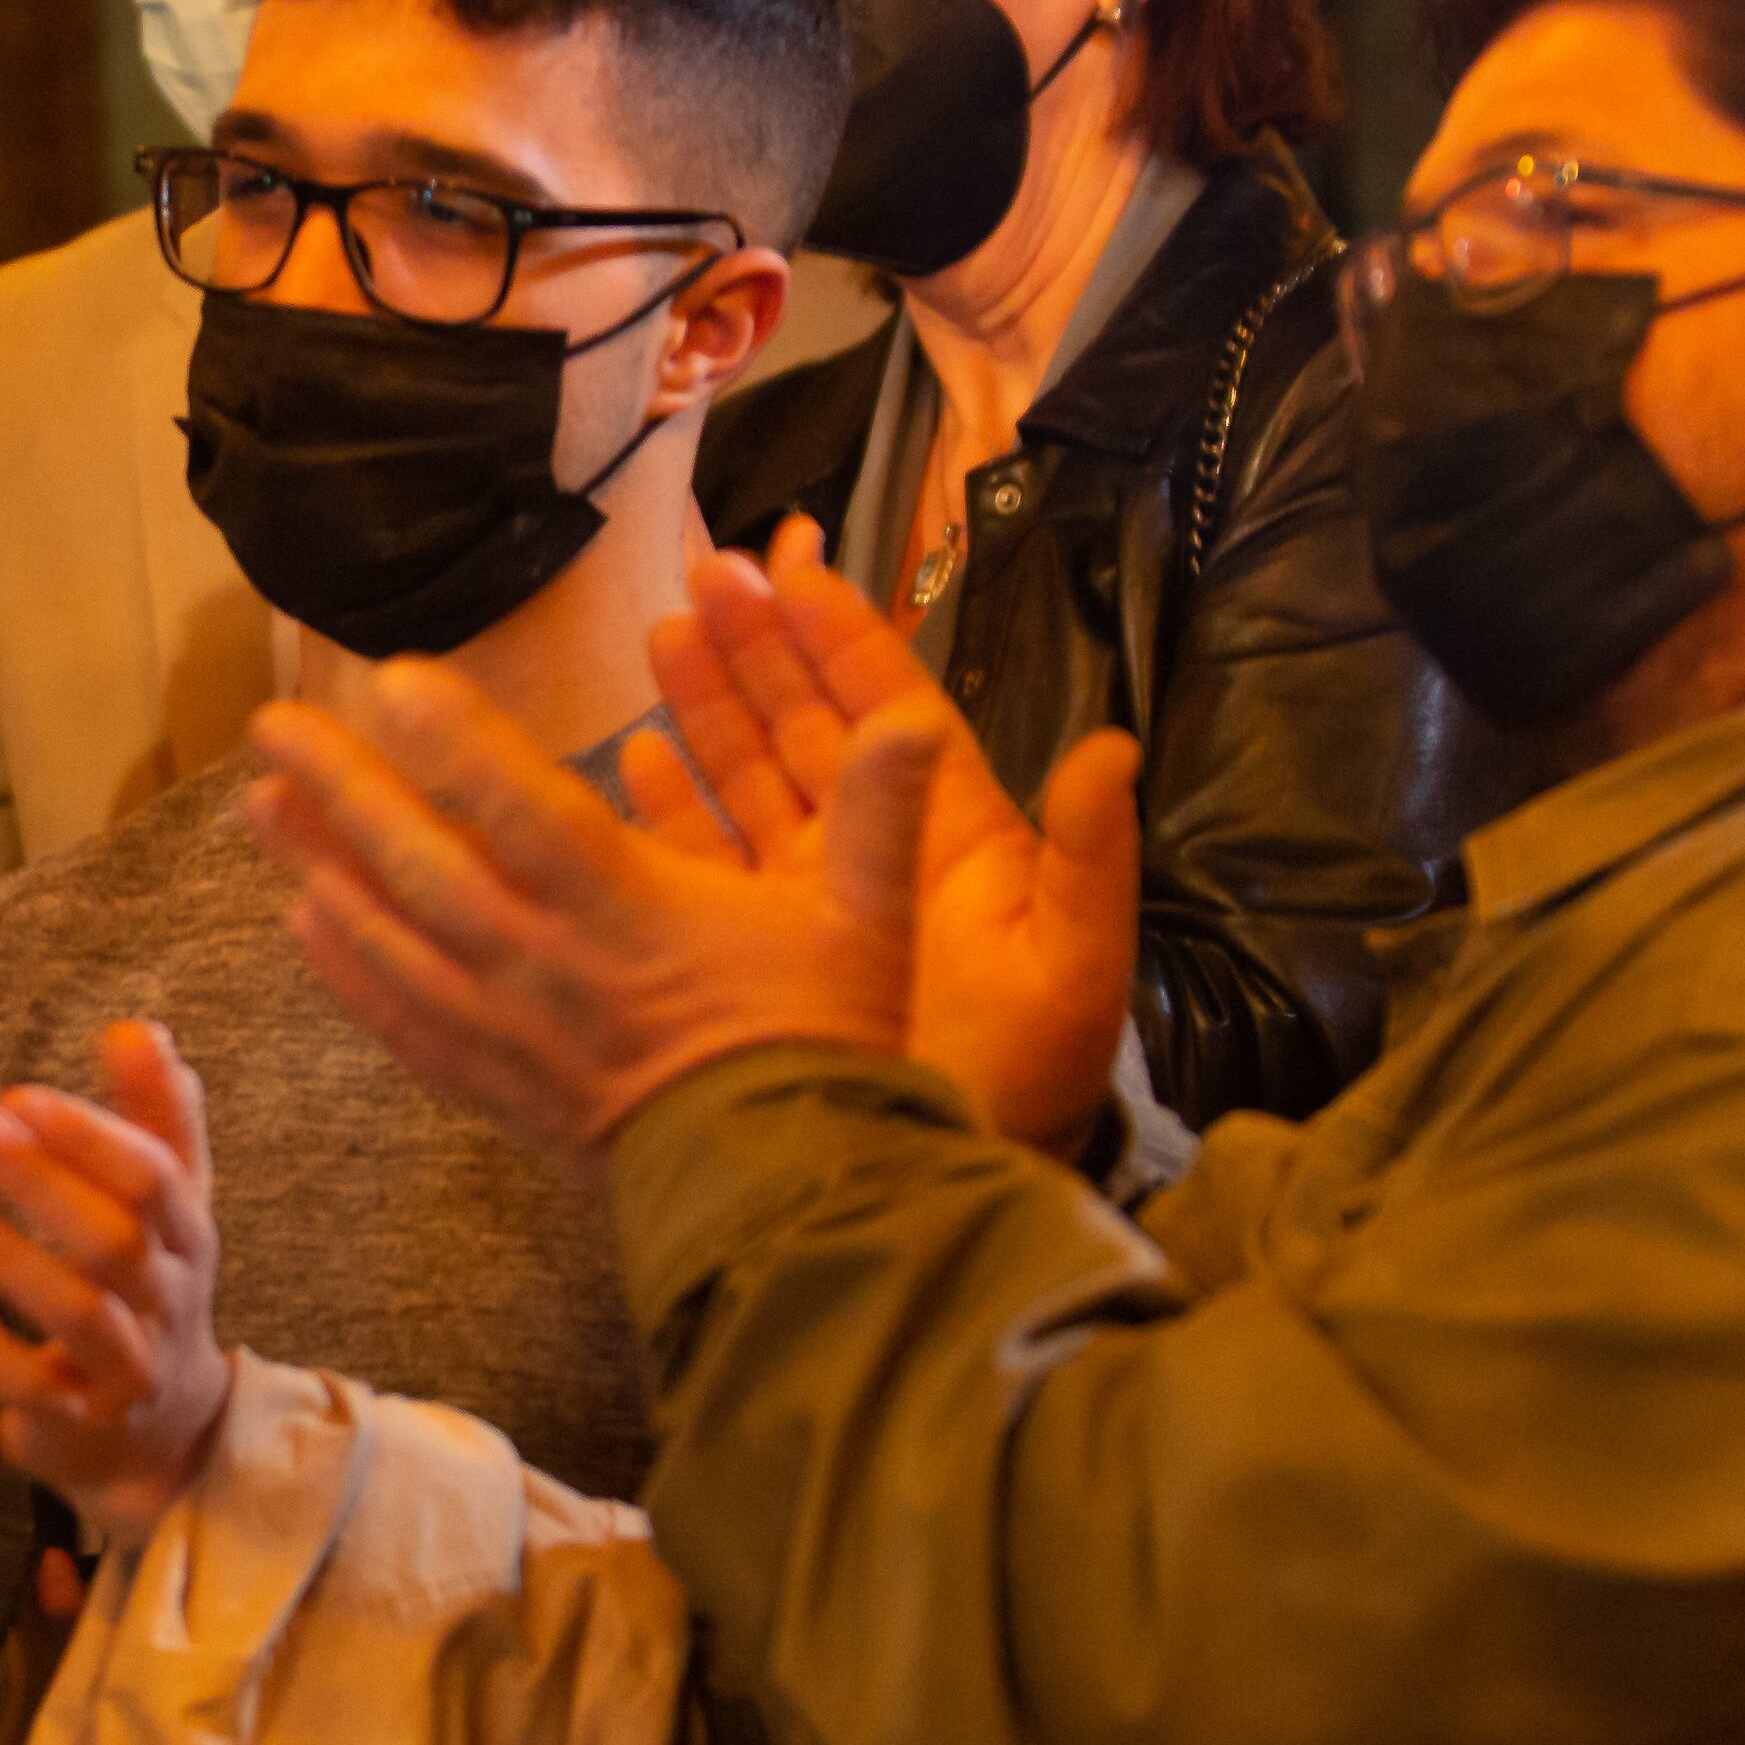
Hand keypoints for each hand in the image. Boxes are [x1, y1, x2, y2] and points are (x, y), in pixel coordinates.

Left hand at [0, 1021, 228, 1548]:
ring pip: (73, 1308)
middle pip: (113, 1238)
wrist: (162, 1432)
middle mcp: (167, 1302)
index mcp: (189, 1237)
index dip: (88, 1135)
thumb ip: (157, 1118)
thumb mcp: (169, 1207)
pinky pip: (25, 1382)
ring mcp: (126, 1367)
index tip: (16, 1094)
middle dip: (38, 1179)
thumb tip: (140, 1028)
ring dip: (0, 1251)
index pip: (154, 1179)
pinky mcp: (74, 1420)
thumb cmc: (151, 1289)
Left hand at [245, 520, 1139, 1154]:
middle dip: (345, 790)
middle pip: (425, 867)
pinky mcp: (499, 1091)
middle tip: (275, 726)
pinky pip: (402, 1025)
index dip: (459, 744)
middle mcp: (551, 967)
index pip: (526, 811)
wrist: (793, 1201)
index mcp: (634, 912)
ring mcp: (513, 1034)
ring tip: (257, 803)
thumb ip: (881, 812)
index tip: (399, 680)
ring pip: (392, 940)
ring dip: (318, 866)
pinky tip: (304, 922)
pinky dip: (347, 972)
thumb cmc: (828, 1051)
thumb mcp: (871, 924)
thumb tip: (919, 720)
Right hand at [655, 522, 1143, 1149]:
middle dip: (760, 646)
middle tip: (707, 571)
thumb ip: (1091, 854)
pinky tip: (631, 760)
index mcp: (951, 837)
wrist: (957, 1184)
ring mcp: (813, 906)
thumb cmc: (1036, 1075)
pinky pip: (705, 866)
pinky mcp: (759, 959)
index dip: (841, 633)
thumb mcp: (1076, 960)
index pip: (888, 710)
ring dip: (707, 708)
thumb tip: (1113, 746)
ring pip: (750, 781)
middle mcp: (875, 856)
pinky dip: (669, 809)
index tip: (796, 560)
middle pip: (806, 728)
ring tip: (661, 633)